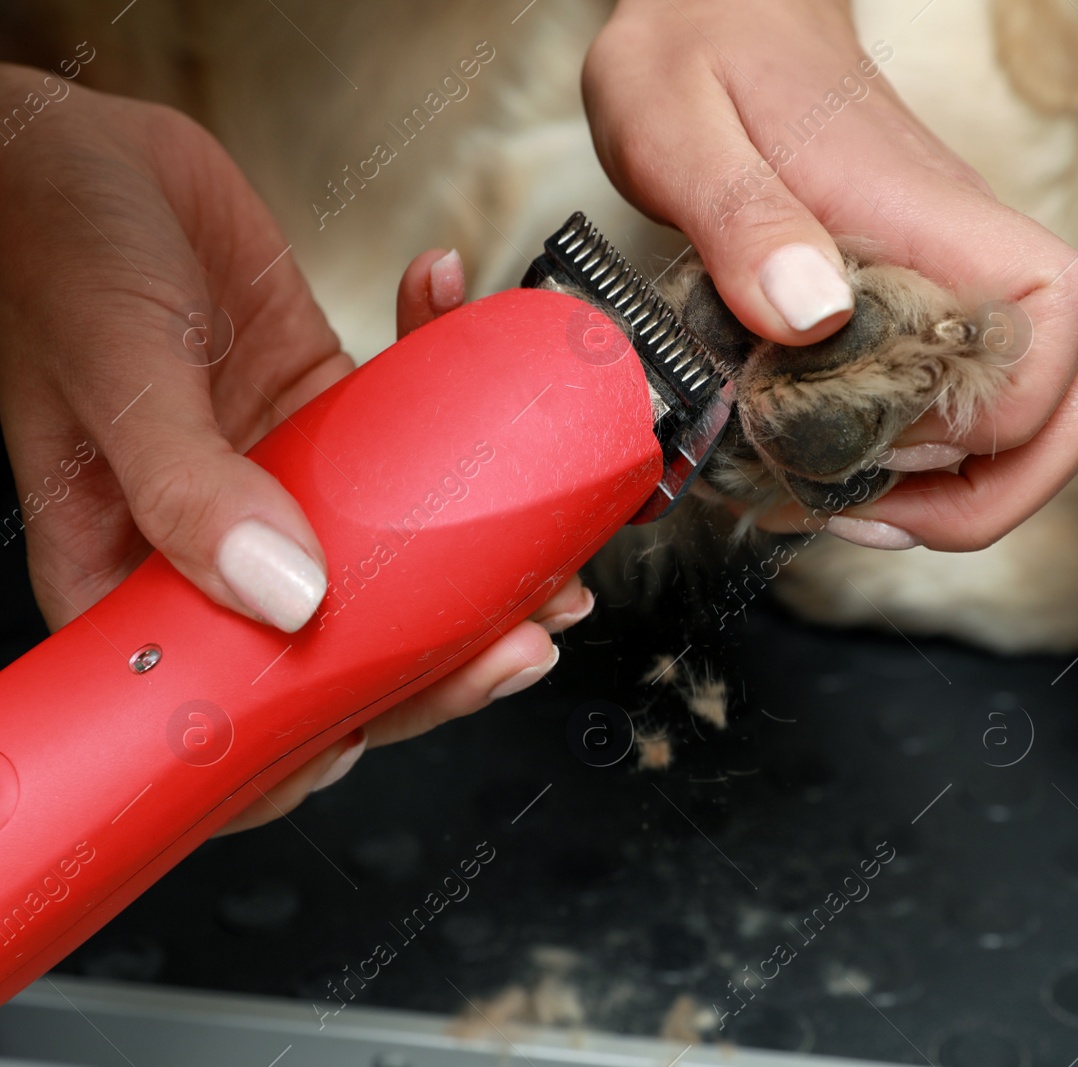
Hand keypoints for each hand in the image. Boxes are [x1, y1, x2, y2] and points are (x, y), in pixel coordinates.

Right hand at [0, 69, 587, 832]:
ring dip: (480, 552)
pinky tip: (458, 325)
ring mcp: (276, 482)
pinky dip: (448, 390)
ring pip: (393, 554)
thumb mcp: (113, 373)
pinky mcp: (320, 414)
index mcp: (129, 567)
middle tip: (530, 633)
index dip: (317, 735)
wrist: (72, 144)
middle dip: (443, 649)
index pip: (224, 697)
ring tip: (554, 546)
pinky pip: (405, 435)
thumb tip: (288, 599)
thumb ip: (188, 489)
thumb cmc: (50, 248)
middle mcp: (210, 541)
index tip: (413, 712)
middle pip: (339, 640)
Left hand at [583, 0, 1077, 550]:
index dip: (980, 420)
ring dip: (963, 498)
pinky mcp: (941, 314)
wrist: (728, 17)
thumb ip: (740, 216)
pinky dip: (932, 474)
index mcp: (936, 218)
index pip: (1055, 332)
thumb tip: (810, 312)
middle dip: (984, 494)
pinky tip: (842, 471)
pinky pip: (985, 418)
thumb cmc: (704, 60)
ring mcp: (967, 290)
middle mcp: (978, 260)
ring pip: (1046, 427)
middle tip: (855, 504)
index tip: (869, 430)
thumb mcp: (675, 124)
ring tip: (846, 504)